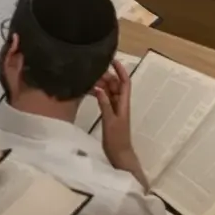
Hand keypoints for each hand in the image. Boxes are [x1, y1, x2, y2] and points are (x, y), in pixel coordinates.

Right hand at [94, 60, 146, 187]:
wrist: (119, 154)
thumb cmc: (117, 139)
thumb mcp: (110, 121)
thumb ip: (105, 105)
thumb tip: (100, 89)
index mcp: (124, 103)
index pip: (124, 82)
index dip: (120, 70)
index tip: (113, 60)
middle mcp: (121, 103)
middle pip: (116, 85)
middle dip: (107, 76)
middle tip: (94, 70)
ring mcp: (115, 109)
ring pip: (110, 92)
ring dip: (102, 84)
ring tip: (90, 78)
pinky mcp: (110, 115)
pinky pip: (105, 99)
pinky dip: (99, 94)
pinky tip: (90, 91)